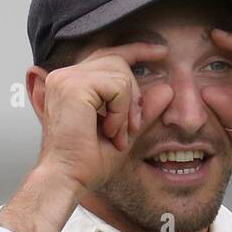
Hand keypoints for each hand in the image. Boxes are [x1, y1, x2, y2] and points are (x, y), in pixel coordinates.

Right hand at [37, 42, 167, 192]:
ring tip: (116, 135)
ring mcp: (67, 78)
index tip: (162, 52)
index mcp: (71, 83)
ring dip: (127, 109)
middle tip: (132, 128)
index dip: (137, 51)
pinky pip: (117, 86)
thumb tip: (166, 90)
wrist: (67, 180)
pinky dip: (121, 111)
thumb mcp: (122, 133)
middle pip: (117, 61)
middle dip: (134, 94)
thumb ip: (141, 111)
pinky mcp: (74, 86)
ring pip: (120, 73)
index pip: (108, 55)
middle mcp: (65, 76)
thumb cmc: (85, 164)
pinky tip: (109, 130)